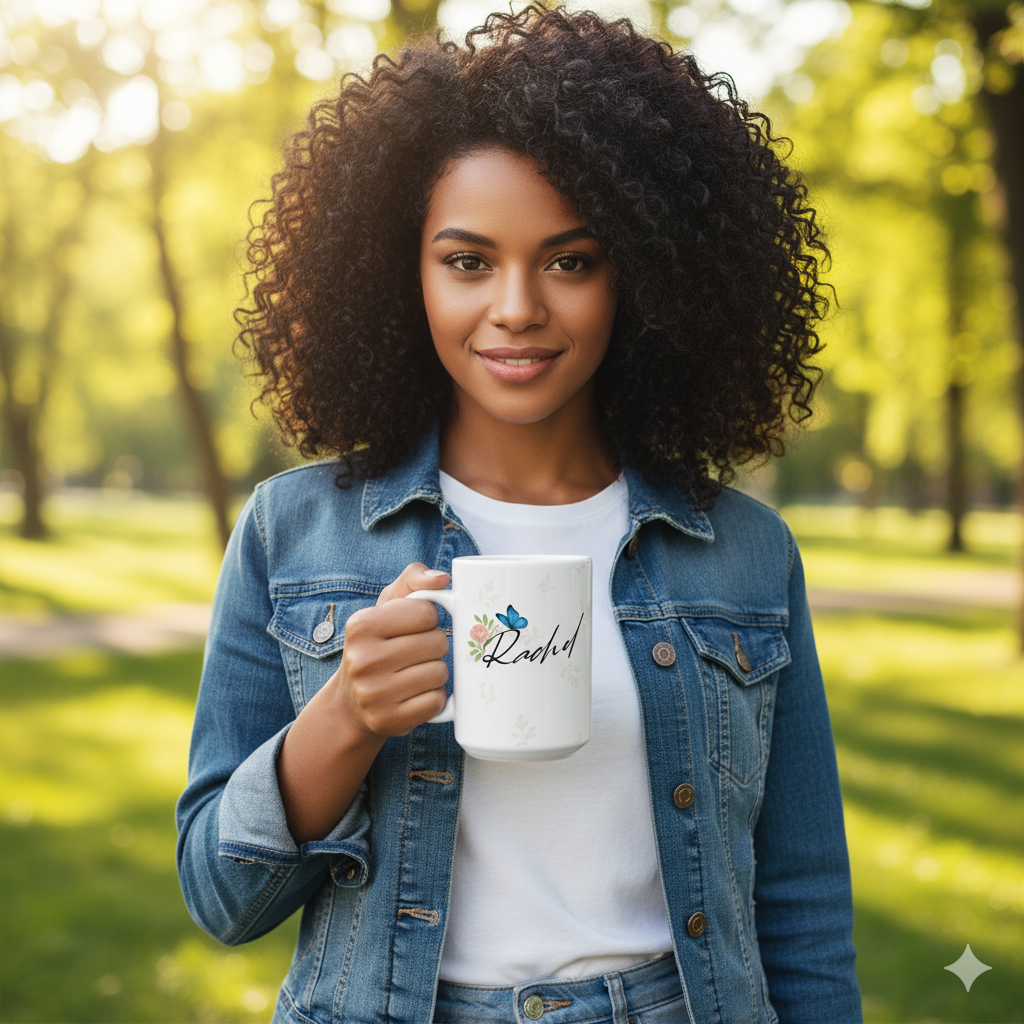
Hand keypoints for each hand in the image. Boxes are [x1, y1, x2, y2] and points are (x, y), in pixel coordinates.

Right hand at [334, 562, 450, 739]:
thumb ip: (413, 580)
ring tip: (415, 673)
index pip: (426, 612)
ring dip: (436, 671)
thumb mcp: (386, 606)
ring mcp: (374, 694)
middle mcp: (362, 660)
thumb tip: (442, 579)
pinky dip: (434, 697)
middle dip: (434, 646)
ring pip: (440, 672)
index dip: (428, 619)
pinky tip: (416, 694)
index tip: (414, 628)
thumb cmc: (377, 645)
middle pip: (437, 642)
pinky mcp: (389, 720)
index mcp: (361, 625)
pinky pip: (437, 701)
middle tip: (415, 653)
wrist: (351, 703)